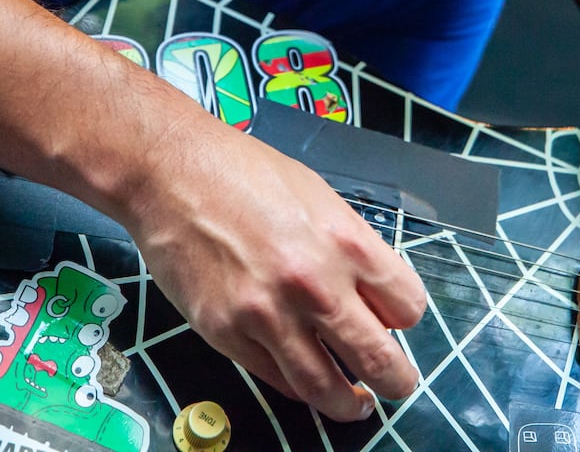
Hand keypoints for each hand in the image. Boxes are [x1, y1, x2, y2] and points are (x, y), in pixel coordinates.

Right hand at [126, 115, 426, 422]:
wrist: (172, 174)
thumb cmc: (244, 174)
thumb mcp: (319, 196)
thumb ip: (349, 247)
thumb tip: (370, 293)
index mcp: (346, 243)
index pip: (406, 307)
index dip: (405, 319)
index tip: (396, 323)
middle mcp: (314, 285)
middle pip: (378, 359)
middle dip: (396, 381)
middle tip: (398, 385)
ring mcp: (269, 315)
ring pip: (325, 388)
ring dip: (348, 404)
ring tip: (355, 405)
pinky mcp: (227, 334)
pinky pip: (275, 378)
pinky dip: (297, 385)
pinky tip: (305, 380)